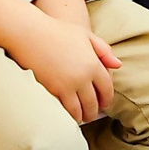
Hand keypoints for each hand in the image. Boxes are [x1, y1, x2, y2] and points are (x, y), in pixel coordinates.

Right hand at [7, 0, 118, 121]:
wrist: (30, 33)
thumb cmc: (57, 31)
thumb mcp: (85, 35)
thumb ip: (104, 50)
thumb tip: (118, 65)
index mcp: (94, 64)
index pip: (107, 88)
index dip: (107, 99)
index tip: (104, 104)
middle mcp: (83, 77)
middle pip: (94, 102)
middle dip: (94, 111)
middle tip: (91, 115)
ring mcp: (68, 85)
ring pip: (80, 110)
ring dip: (82, 117)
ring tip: (80, 118)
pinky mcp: (53, 90)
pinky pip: (64, 109)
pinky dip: (68, 115)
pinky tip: (66, 115)